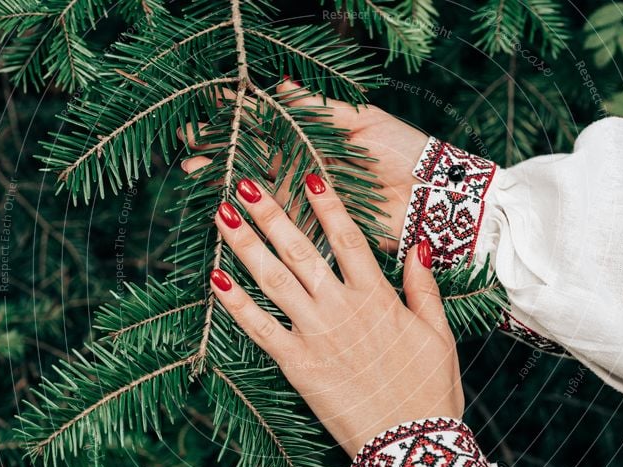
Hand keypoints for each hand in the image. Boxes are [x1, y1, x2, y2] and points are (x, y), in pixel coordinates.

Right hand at [179, 79, 428, 254]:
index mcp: (318, 135)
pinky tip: (226, 203)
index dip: (240, 115)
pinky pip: (283, 216)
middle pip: (258, 153)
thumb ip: (318, 108)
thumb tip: (276, 85)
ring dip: (228, 177)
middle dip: (224, 147)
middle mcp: (310, 164)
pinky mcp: (319, 223)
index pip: (271, 122)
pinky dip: (254, 212)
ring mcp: (312, 195)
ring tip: (196, 171)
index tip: (208, 105)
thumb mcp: (360, 120)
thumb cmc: (402, 150)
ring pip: (261, 185)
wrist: (433, 196)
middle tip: (189, 143)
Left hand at [209, 173, 462, 457]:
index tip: (309, 172)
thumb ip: (424, 287)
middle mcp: (342, 308)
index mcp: (377, 298)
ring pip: (274, 280)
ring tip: (223, 215)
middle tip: (246, 181)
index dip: (329, 205)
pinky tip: (215, 279)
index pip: (349, 239)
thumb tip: (420, 244)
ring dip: (246, 245)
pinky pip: (260, 329)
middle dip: (272, 213)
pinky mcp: (297, 365)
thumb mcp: (437, 333)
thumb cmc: (429, 390)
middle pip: (301, 250)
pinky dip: (236, 304)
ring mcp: (316, 335)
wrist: (411, 444)